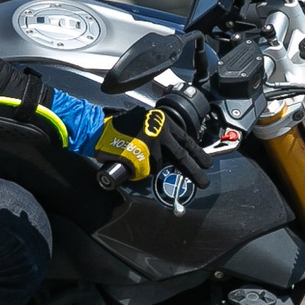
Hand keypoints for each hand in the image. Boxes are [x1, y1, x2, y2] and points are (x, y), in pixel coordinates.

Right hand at [93, 86, 215, 186]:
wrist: (97, 128)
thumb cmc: (121, 127)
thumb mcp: (148, 123)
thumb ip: (162, 135)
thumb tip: (178, 154)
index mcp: (164, 122)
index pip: (186, 140)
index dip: (197, 154)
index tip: (207, 164)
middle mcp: (160, 130)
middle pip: (181, 156)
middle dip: (193, 171)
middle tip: (204, 183)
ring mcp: (149, 143)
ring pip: (158, 165)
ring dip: (148, 166)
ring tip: (134, 156)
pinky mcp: (137, 155)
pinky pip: (144, 170)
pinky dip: (138, 170)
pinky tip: (129, 160)